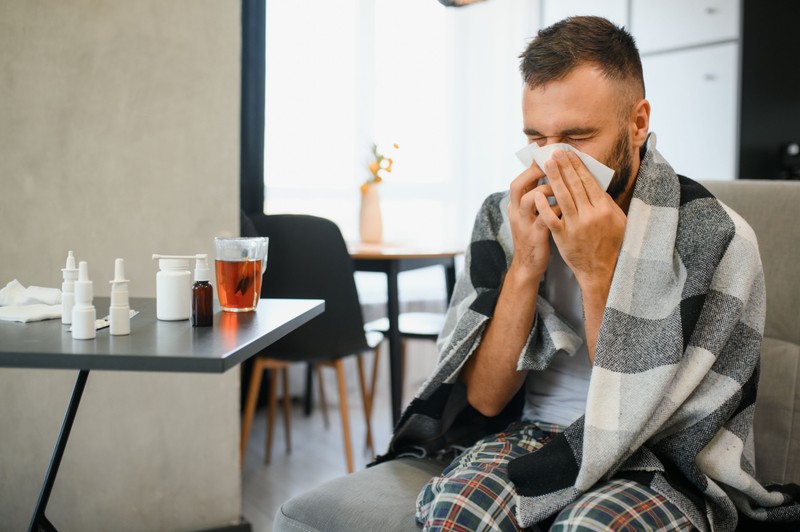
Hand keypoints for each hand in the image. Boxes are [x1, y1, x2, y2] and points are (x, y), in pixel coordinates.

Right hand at [507, 163, 560, 283]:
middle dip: (535, 172)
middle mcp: (515, 212)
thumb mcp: (530, 215)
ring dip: (546, 188)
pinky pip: (544, 217)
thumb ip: (536, 199)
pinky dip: (556, 208)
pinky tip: (568, 204)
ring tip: (561, 184)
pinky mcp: (534, 235)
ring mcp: (523, 224)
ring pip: (529, 199)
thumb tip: (552, 178)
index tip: (548, 154)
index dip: (532, 166)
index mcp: (514, 206)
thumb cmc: (534, 236)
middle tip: (553, 163)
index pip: (520, 179)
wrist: (528, 265)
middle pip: (518, 185)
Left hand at [533, 150, 625, 291]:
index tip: (570, 154)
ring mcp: (575, 226)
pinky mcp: (563, 237)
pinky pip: (551, 218)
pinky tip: (537, 193)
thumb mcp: (617, 221)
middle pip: (575, 185)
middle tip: (555, 153)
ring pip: (563, 197)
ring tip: (547, 164)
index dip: (578, 166)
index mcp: (604, 209)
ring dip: (554, 179)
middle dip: (564, 167)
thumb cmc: (611, 244)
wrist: (600, 270)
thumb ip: (607, 203)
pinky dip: (544, 206)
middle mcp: (590, 215)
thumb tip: (597, 185)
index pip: (589, 182)